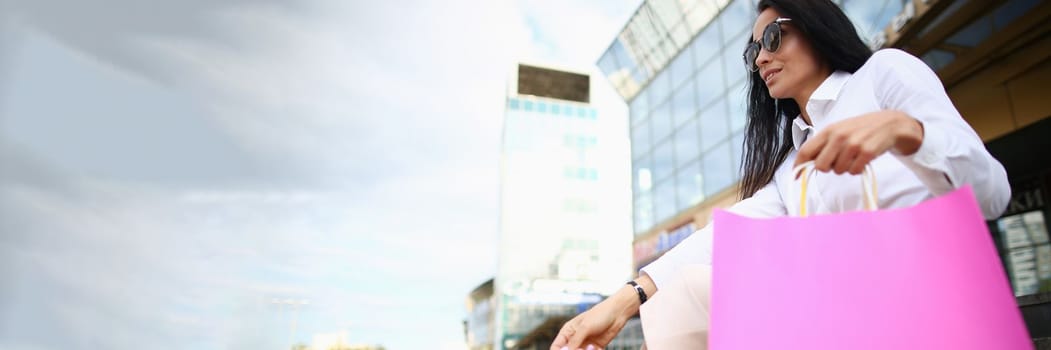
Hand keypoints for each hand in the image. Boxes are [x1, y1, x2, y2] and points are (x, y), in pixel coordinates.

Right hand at [550, 286, 638, 349]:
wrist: (618, 313)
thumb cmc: (600, 315)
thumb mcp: (585, 327)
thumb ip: (575, 341)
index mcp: (568, 331)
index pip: (556, 347)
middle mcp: (575, 339)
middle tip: (582, 349)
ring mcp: (585, 344)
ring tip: (592, 347)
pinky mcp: (595, 348)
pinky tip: (598, 348)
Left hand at [793, 110, 923, 175]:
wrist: (890, 124)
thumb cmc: (861, 129)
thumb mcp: (840, 130)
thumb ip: (824, 144)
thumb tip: (807, 163)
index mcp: (829, 130)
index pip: (806, 151)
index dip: (799, 166)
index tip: (796, 176)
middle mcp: (839, 137)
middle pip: (821, 166)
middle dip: (828, 168)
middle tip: (838, 161)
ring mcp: (853, 144)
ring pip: (838, 171)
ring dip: (845, 168)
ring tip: (854, 156)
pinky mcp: (867, 152)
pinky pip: (854, 171)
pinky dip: (857, 169)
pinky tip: (862, 159)